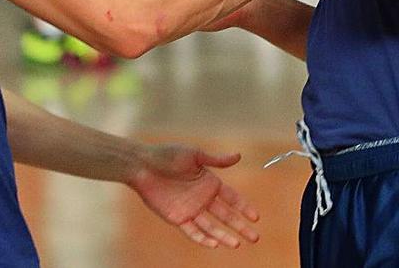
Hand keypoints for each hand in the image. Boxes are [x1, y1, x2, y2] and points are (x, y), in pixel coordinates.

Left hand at [128, 145, 260, 248]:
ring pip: (211, 227)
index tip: (256, 217)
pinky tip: (214, 243)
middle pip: (226, 215)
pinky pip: (192, 231)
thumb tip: (238, 156)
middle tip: (255, 237)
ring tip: (237, 244)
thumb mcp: (195, 155)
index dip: (244, 207)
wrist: (142, 166)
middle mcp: (203, 198)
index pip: (232, 198)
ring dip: (224, 236)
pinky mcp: (178, 218)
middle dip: (240, 226)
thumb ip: (216, 160)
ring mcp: (191, 209)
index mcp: (209, 182)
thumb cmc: (167, 155)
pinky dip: (203, 238)